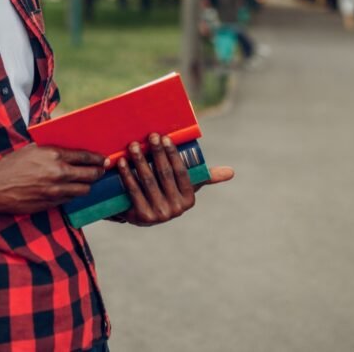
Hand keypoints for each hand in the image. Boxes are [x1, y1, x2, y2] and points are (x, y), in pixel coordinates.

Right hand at [0, 144, 107, 214]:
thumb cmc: (11, 164)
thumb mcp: (32, 149)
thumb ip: (51, 149)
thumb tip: (68, 148)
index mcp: (54, 155)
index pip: (85, 157)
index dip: (97, 159)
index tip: (104, 159)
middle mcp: (58, 173)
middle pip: (89, 175)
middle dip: (98, 173)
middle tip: (101, 171)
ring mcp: (55, 191)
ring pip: (83, 190)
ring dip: (87, 186)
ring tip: (88, 182)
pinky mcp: (50, 204)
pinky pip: (69, 200)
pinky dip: (73, 195)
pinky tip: (72, 191)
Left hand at [116, 133, 234, 226]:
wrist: (143, 214)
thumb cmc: (168, 192)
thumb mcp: (186, 186)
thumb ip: (206, 177)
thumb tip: (232, 172)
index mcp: (188, 199)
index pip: (181, 172)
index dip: (172, 154)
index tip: (164, 137)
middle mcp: (176, 209)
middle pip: (164, 175)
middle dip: (157, 153)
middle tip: (149, 136)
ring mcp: (158, 214)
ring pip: (148, 182)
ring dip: (140, 161)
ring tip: (134, 145)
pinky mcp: (141, 217)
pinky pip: (133, 191)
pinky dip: (127, 175)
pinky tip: (122, 162)